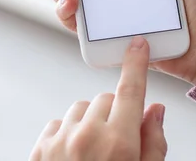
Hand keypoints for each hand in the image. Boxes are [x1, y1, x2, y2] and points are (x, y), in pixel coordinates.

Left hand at [30, 37, 166, 160]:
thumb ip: (153, 143)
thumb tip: (155, 110)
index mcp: (119, 143)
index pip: (132, 91)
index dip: (136, 65)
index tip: (137, 45)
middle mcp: (88, 137)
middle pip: (105, 99)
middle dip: (115, 112)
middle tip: (117, 139)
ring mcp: (61, 141)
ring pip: (80, 108)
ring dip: (90, 121)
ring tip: (93, 151)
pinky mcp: (40, 149)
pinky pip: (58, 124)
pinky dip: (67, 134)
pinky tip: (74, 156)